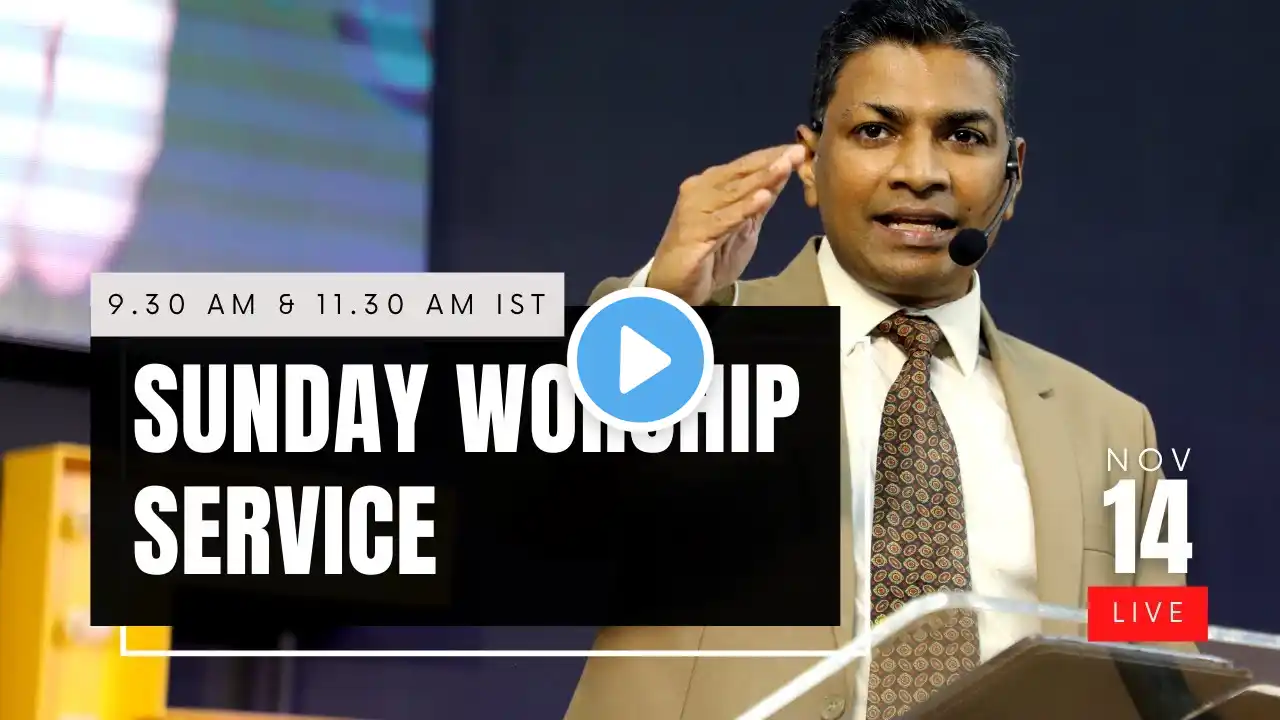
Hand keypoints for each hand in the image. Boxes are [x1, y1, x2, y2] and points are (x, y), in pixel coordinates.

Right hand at [648, 144, 804, 304]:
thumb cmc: (709, 256)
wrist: (674, 286)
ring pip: (734, 193)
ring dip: (761, 179)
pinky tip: (762, 198)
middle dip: (771, 163)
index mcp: (710, 185)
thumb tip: (784, 173)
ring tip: (785, 167)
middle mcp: (700, 191)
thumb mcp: (743, 227)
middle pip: (740, 174)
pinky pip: (723, 220)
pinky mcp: (693, 233)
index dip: (771, 157)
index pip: (744, 166)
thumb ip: (760, 202)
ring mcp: (694, 211)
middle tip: (798, 152)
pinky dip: (743, 209)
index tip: (799, 149)